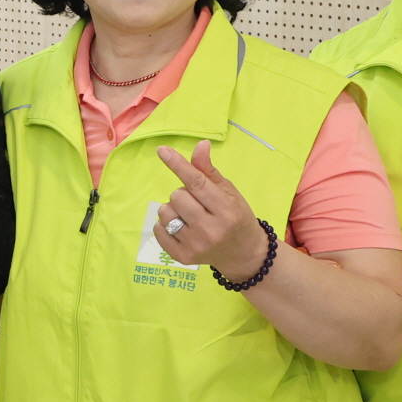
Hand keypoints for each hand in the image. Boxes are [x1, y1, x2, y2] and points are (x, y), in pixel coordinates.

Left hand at [151, 141, 272, 276]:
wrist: (243, 252)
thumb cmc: (235, 216)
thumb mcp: (228, 191)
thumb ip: (209, 170)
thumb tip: (200, 144)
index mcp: (227, 210)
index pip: (197, 183)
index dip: (178, 165)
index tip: (162, 150)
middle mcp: (212, 230)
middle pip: (177, 195)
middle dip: (183, 193)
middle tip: (197, 203)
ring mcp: (196, 246)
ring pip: (165, 211)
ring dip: (173, 208)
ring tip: (189, 215)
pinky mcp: (182, 257)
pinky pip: (159, 230)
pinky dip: (165, 224)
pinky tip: (181, 227)